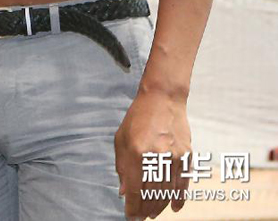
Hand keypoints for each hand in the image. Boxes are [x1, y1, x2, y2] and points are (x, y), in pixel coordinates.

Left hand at [115, 88, 191, 218]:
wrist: (162, 98)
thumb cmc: (138, 117)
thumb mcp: (122, 138)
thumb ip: (122, 167)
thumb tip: (124, 193)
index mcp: (137, 152)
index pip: (135, 190)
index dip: (133, 207)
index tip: (130, 216)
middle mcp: (156, 156)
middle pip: (152, 194)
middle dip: (145, 209)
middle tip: (142, 216)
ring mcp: (174, 157)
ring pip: (167, 192)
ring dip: (159, 206)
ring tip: (153, 213)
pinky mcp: (186, 155)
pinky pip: (184, 183)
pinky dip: (179, 198)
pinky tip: (174, 207)